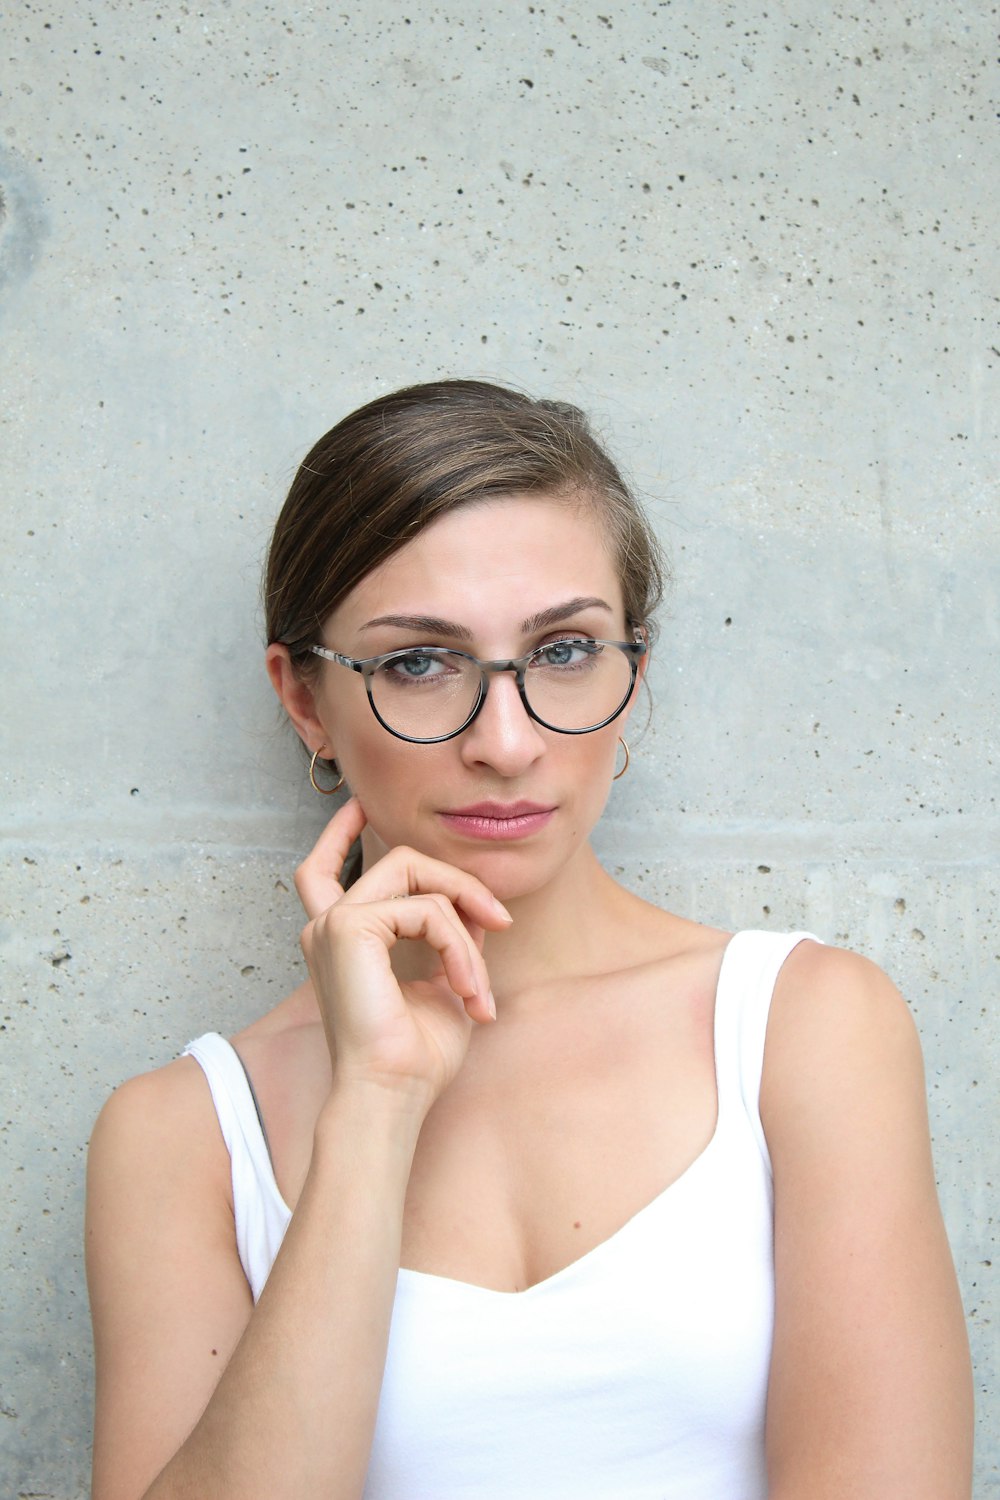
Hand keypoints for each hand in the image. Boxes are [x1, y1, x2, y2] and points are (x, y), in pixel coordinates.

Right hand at [295, 798, 511, 1107]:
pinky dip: (459, 946)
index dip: (339, 832)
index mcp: (340, 941)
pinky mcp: (349, 928)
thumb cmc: (415, 1058)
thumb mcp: (444, 985)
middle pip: (397, 862)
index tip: (360, 805)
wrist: (392, 1095)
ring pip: (416, 876)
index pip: (322, 870)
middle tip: (501, 920)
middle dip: (456, 881)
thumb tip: (477, 908)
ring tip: (479, 982)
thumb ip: (453, 939)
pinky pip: (426, 909)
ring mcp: (334, 924)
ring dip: (465, 921)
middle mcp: (328, 927)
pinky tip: (466, 988)